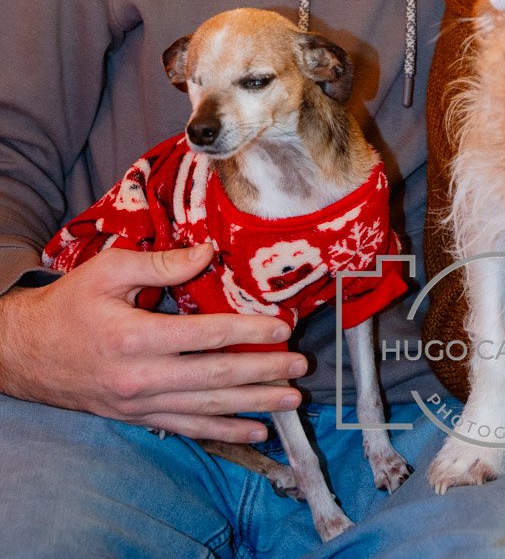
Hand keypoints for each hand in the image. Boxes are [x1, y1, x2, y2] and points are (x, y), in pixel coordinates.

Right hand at [0, 245, 308, 442]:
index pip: (207, 336)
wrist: (26, 353)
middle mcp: (141, 377)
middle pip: (215, 378)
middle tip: (300, 369)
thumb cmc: (69, 305)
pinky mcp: (138, 416)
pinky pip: (187, 426)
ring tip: (290, 403)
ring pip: (207, 408)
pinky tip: (253, 429)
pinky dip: (222, 430)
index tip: (283, 329)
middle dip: (263, 374)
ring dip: (253, 406)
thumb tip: (208, 253)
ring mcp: (140, 403)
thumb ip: (161, 262)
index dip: (249, 332)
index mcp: (136, 337)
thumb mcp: (109, 270)